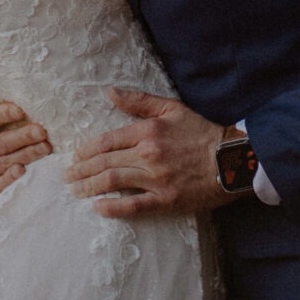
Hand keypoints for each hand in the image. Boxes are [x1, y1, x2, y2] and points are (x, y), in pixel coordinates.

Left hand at [64, 88, 235, 218]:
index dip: (86, 150)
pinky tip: (99, 208)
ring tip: (76, 191)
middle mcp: (148, 154)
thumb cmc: (201, 132)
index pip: (107, 141)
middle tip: (67, 177)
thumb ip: (139, 101)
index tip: (74, 157)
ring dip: (90, 187)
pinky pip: (133, 205)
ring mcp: (156, 179)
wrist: (231, 160)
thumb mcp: (172, 108)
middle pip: (105, 162)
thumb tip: (110, 92)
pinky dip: (113, 207)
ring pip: (113, 181)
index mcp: (148, 131)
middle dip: (81, 170)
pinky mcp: (166, 200)